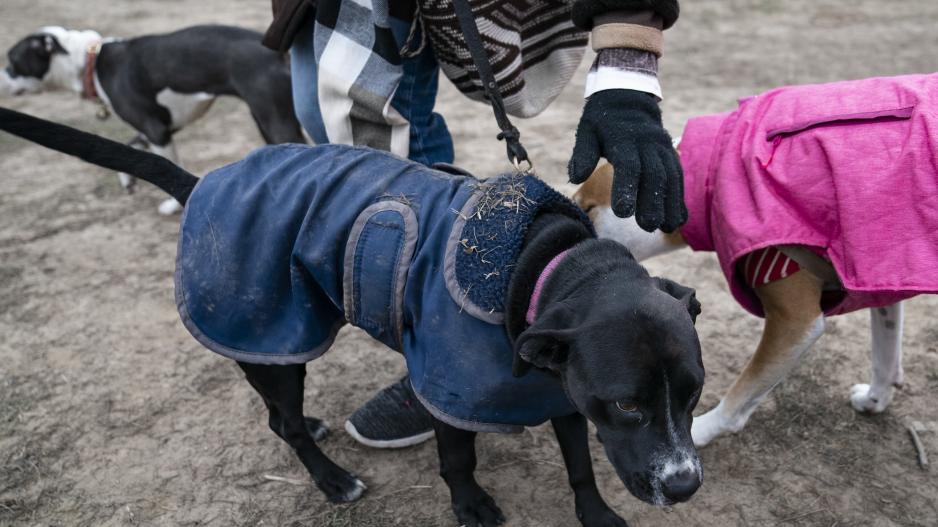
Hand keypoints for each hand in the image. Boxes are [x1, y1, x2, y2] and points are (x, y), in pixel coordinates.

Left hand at [568, 89, 686, 231]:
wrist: (629, 97)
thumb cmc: (602, 120)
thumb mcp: (586, 131)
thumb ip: (583, 154)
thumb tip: (575, 178)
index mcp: (624, 139)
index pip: (628, 166)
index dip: (626, 188)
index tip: (623, 213)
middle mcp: (648, 144)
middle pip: (654, 175)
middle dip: (653, 202)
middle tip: (648, 226)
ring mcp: (662, 148)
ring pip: (670, 177)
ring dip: (671, 204)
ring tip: (667, 227)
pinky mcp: (671, 154)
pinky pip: (678, 176)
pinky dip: (679, 198)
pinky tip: (678, 219)